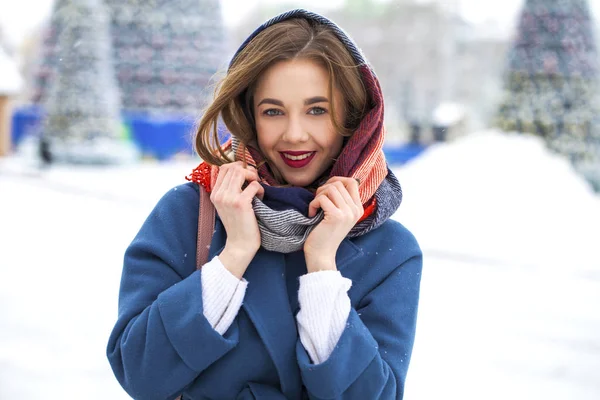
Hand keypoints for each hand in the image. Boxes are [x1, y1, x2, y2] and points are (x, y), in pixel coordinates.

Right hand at [210, 162, 263, 276]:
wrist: (240, 244)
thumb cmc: (238, 224)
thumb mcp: (227, 205)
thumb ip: (228, 189)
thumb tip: (239, 169)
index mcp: (214, 194)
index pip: (223, 168)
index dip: (238, 167)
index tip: (247, 176)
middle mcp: (219, 194)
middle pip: (233, 167)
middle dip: (248, 170)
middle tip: (254, 181)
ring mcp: (229, 198)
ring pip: (241, 172)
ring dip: (253, 177)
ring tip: (256, 189)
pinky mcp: (241, 203)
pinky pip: (254, 185)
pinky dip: (260, 189)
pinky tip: (260, 198)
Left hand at [304, 177, 362, 270]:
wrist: (322, 254)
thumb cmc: (325, 233)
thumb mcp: (338, 214)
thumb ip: (340, 199)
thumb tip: (333, 181)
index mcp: (358, 209)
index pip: (353, 182)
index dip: (337, 180)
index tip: (325, 190)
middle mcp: (355, 210)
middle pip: (339, 183)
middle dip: (323, 189)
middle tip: (318, 202)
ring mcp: (347, 213)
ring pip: (330, 188)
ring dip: (318, 196)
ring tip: (316, 208)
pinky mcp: (336, 216)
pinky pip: (322, 198)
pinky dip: (313, 204)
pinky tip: (312, 214)